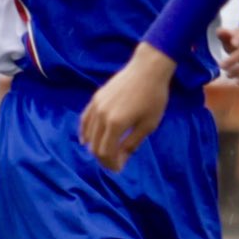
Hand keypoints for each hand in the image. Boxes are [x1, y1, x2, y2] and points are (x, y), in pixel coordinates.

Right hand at [81, 43, 177, 171]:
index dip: (111, 164)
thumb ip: (132, 143)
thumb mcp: (148, 124)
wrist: (147, 69)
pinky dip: (84, 132)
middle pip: (95, 146)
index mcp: (116, 124)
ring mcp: (96, 106)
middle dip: (104, 159)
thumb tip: (121, 159)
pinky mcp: (95, 98)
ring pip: (89, 134)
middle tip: (114, 164)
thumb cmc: (153, 97)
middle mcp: (102, 116)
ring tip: (106, 153)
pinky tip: (86, 140)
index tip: (119, 169)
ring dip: (95, 147)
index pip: (106, 153)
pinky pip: (85, 119)